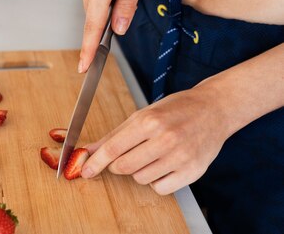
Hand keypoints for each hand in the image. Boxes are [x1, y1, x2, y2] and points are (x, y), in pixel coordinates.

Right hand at [76, 0, 153, 72]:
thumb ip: (127, 2)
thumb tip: (117, 28)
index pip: (92, 23)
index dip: (88, 47)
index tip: (83, 68)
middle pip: (94, 17)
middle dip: (100, 33)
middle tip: (111, 43)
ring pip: (95, 6)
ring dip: (107, 11)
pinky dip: (104, 1)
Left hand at [81, 87, 231, 194]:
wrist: (214, 110)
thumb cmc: (175, 110)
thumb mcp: (142, 115)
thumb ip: (114, 135)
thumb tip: (89, 150)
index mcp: (149, 121)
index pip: (113, 148)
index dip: (95, 162)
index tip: (85, 171)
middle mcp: (165, 139)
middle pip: (124, 167)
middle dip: (117, 166)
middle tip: (124, 157)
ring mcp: (181, 157)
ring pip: (141, 179)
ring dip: (139, 172)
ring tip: (151, 156)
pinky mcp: (193, 172)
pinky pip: (161, 189)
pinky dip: (157, 181)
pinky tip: (163, 166)